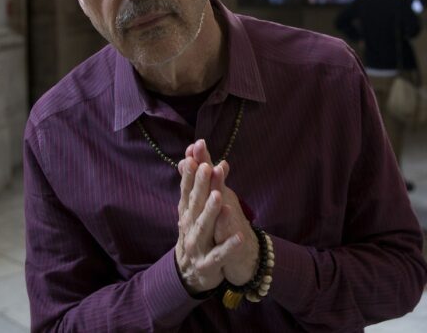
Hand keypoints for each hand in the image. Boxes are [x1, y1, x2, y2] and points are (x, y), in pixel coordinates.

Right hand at [183, 140, 258, 286]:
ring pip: (204, 227)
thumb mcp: (194, 210)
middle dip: (200, 185)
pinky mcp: (208, 264)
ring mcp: (197, 246)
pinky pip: (220, 254)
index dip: (189, 172)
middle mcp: (189, 227)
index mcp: (187, 213)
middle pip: (195, 203)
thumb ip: (195, 184)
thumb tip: (191, 156)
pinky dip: (228, 246)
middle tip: (206, 167)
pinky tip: (239, 236)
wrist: (192, 273)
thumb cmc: (196, 234)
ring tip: (219, 196)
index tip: (192, 153)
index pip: (187, 189)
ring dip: (211, 211)